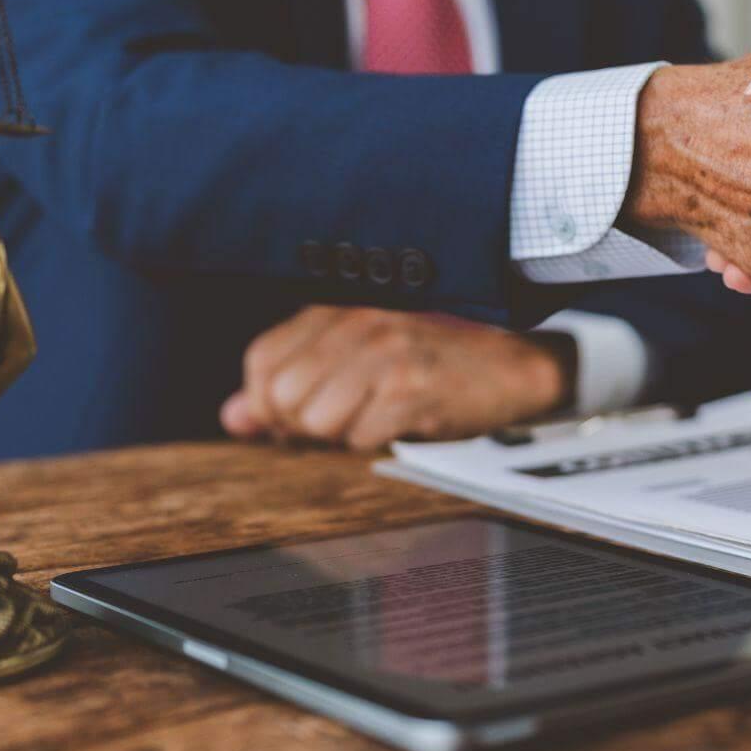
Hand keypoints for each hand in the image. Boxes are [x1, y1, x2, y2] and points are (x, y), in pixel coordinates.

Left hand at [220, 307, 571, 449]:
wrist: (517, 363)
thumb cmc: (438, 359)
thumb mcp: (359, 359)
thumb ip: (292, 381)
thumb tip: (234, 417)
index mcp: (339, 308)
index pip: (262, 360)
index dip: (268, 403)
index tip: (296, 418)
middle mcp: (358, 322)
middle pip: (282, 396)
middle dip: (303, 426)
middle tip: (345, 420)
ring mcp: (386, 352)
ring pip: (317, 422)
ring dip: (343, 435)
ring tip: (377, 416)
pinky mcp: (413, 386)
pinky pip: (361, 438)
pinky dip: (377, 442)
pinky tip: (403, 420)